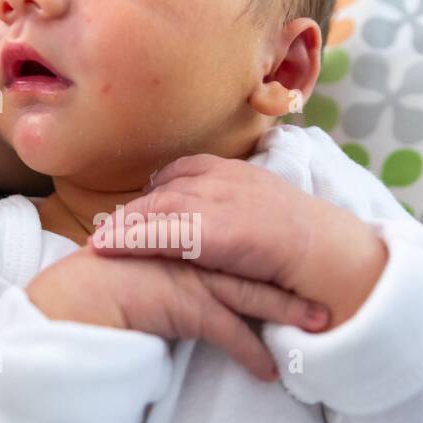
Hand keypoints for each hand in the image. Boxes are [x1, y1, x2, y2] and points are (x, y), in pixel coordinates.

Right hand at [26, 244, 328, 382]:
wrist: (72, 296)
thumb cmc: (95, 286)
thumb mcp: (137, 268)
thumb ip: (163, 268)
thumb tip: (176, 277)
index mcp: (181, 237)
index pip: (230, 243)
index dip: (261, 254)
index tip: (291, 261)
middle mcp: (191, 252)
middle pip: (251, 263)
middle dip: (289, 276)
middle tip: (324, 285)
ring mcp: (192, 276)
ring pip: (251, 294)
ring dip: (286, 312)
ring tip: (317, 328)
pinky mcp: (187, 305)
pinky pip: (230, 333)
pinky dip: (252, 354)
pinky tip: (270, 373)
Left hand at [88, 152, 387, 328]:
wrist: (327, 252)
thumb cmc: (303, 240)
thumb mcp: (268, 210)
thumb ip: (242, 207)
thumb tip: (223, 222)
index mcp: (235, 170)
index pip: (181, 172)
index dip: (157, 193)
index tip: (139, 208)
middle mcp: (220, 179)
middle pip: (162, 190)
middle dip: (132, 211)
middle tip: (104, 230)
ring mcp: (214, 202)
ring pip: (154, 209)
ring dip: (122, 225)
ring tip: (96, 242)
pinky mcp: (210, 232)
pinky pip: (158, 233)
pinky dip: (129, 239)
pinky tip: (104, 247)